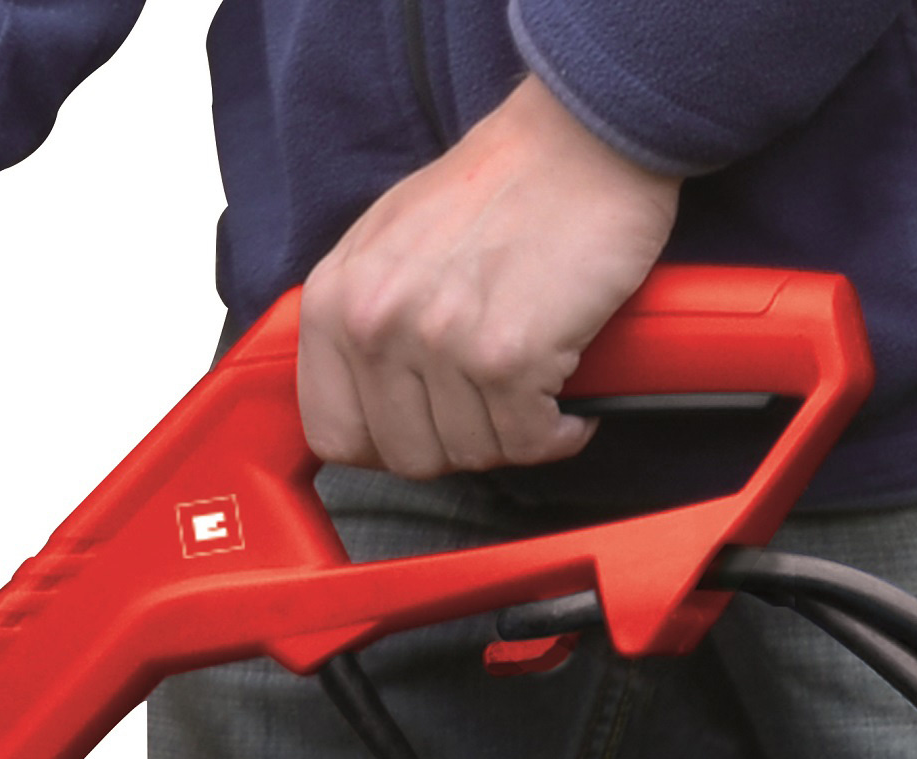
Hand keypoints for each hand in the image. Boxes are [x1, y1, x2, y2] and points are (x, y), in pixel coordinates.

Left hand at [297, 75, 681, 477]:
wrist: (581, 143)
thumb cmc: (498, 189)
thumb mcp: (389, 243)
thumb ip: (363, 318)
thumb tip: (368, 399)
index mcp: (335, 300)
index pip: (334, 434)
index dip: (389, 444)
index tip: (430, 429)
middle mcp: (376, 323)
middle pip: (409, 457)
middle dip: (461, 444)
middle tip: (494, 411)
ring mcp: (439, 342)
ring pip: (473, 455)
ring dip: (514, 436)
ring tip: (533, 394)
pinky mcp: (507, 357)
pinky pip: (530, 442)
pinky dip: (559, 434)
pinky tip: (566, 403)